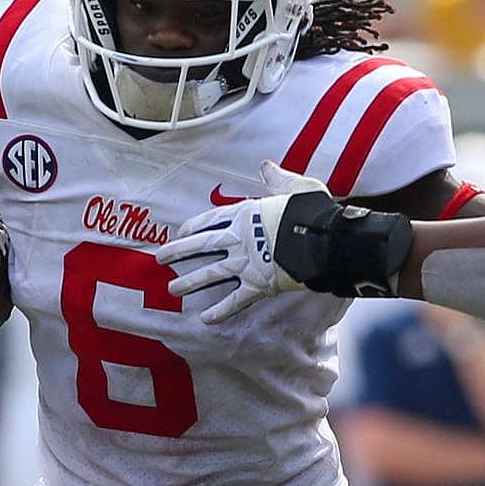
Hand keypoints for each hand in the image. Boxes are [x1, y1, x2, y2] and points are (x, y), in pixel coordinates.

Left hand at [158, 161, 330, 322]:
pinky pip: (235, 300)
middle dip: (178, 252)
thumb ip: (276, 178)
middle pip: (201, 245)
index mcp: (245, 214)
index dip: (193, 227)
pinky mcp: (258, 285)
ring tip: (172, 288)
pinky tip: (204, 319)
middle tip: (159, 258)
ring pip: (211, 273)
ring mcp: (246, 263)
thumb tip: (265, 166)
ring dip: (190, 281)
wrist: (325, 239)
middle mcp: (239, 239)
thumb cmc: (313, 211)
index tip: (180, 233)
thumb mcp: (296, 186)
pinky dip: (220, 311)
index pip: (211, 220)